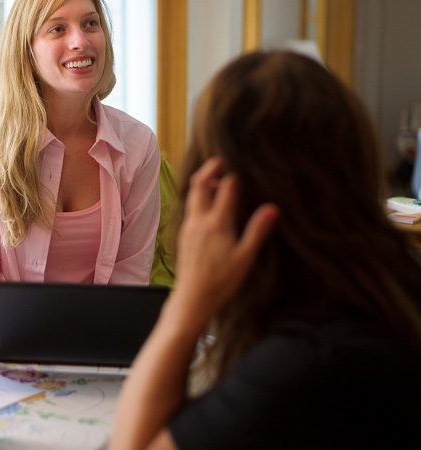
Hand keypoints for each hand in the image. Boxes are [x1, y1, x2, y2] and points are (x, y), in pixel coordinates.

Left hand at [173, 157, 278, 326]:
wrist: (192, 297)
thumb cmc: (222, 280)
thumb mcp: (245, 257)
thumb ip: (257, 230)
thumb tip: (272, 207)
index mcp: (217, 223)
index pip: (226, 188)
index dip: (234, 175)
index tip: (244, 166)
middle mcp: (199, 219)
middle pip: (200, 184)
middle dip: (210, 169)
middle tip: (223, 160)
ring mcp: (189, 225)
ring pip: (192, 194)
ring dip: (203, 181)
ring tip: (217, 176)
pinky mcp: (184, 233)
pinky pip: (190, 206)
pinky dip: (198, 196)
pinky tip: (208, 201)